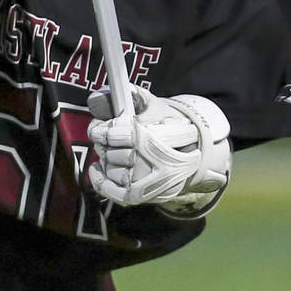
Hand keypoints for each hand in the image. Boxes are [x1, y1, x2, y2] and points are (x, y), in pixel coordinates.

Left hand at [86, 86, 232, 216]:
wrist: (194, 153)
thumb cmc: (169, 126)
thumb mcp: (154, 106)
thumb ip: (132, 96)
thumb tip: (102, 95)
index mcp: (150, 135)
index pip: (113, 134)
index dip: (100, 130)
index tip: (97, 128)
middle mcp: (149, 160)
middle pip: (110, 152)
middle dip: (104, 144)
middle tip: (105, 138)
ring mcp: (147, 180)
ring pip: (111, 170)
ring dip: (106, 160)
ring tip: (110, 151)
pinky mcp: (146, 194)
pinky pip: (115, 192)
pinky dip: (101, 182)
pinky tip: (96, 169)